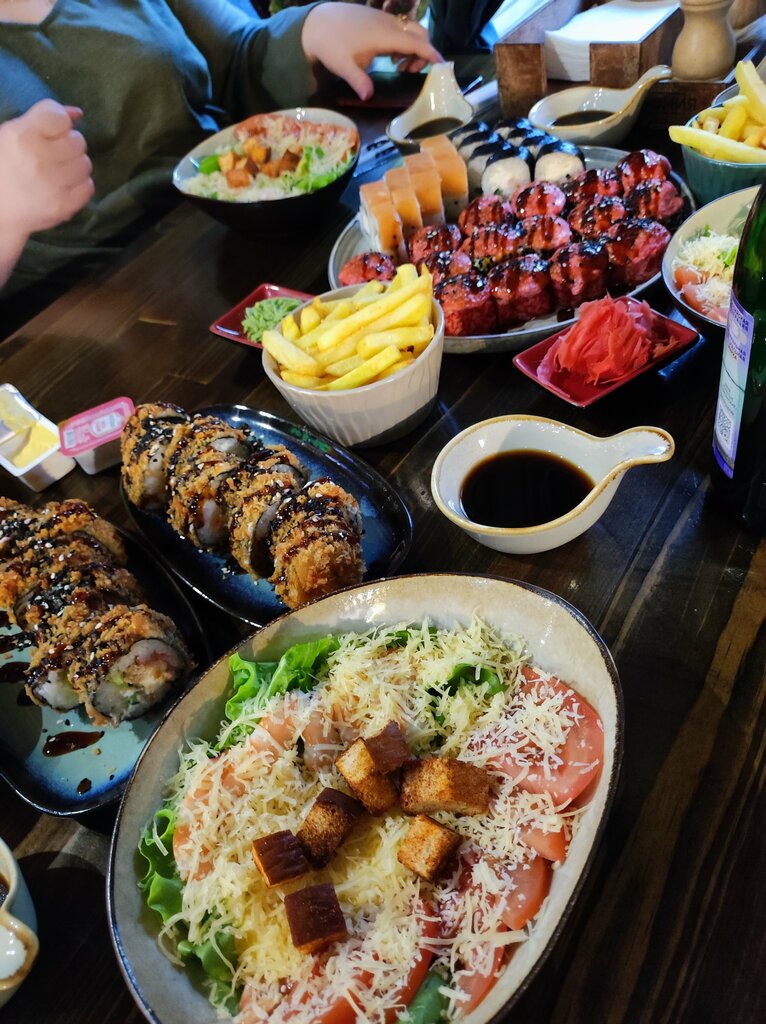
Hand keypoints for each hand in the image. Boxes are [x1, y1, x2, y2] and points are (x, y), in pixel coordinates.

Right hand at [0, 99, 93, 243]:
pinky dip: (79, 184)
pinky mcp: (64, 206)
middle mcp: (40, 159)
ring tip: (58, 171)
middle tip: (53, 154)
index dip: (59, 122)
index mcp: (22, 136)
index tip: (50, 132)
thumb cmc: (3, 165)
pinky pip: (88, 186)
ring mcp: (54, 184)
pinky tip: (64, 185)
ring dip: (75, 165)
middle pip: (78, 140)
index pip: (59, 116)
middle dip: (68, 144)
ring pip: (85, 164)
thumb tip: (78, 113)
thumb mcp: (13, 134)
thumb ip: (44, 118)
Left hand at [302, 3, 442, 101]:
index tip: (442, 66)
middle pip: (419, 33)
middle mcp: (388, 24)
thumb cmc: (330, 44)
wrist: (316, 22)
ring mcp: (384, 19)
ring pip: (411, 30)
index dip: (431, 54)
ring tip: (398, 65)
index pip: (415, 43)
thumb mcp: (342, 66)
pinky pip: (401, 28)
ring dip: (413, 48)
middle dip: (423, 53)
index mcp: (384, 36)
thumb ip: (358, 81)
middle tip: (408, 72)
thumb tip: (368, 97)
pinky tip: (390, 56)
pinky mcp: (379, 19)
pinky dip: (404, 42)